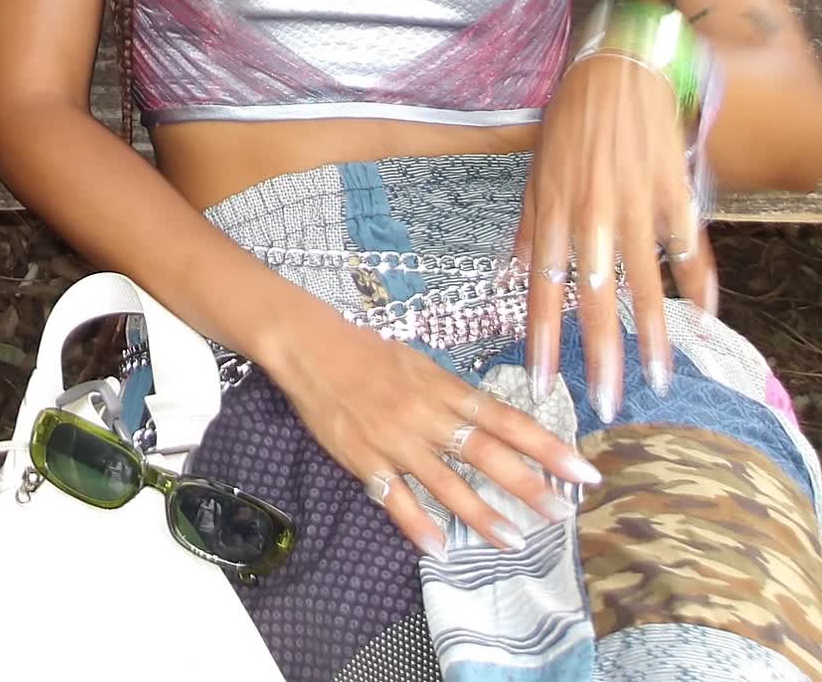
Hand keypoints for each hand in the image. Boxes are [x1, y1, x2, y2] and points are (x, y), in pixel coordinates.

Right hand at [279, 306, 599, 555]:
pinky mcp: (365, 460)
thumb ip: (453, 396)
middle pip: (486, 453)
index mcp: (443, 388)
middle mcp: (427, 415)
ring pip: (447, 484)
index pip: (506, 420)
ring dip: (482, 515)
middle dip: (528, 485)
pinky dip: (418, 525)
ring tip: (514, 541)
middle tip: (563, 513)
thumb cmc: (368, 352)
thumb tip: (493, 422)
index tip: (582, 469)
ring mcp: (396, 440)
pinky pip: (396, 499)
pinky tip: (440, 548)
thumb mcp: (420, 364)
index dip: (546, 445)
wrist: (312, 347)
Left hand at [517, 54, 716, 422]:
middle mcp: (591, 214)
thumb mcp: (535, 168)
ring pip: (644, 282)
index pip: (542, 286)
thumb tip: (517, 268)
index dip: (541, 336)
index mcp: (552, 209)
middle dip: (600, 354)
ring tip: (658, 378)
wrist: (616, 68)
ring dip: (653, 334)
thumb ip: (530, 224)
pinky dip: (699, 282)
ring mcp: (634, 204)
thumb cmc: (571, 119)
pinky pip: (687, 246)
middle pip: (594, 296)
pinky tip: (706, 317)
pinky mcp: (673, 192)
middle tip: (607, 404)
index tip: (542, 382)